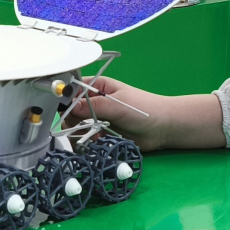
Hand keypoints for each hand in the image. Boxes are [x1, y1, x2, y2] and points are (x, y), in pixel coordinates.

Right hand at [65, 77, 225, 150]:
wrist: (164, 129)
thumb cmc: (146, 109)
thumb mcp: (119, 105)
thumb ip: (95, 105)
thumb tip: (72, 106)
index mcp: (97, 86)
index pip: (73, 89)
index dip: (65, 99)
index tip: (66, 110)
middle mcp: (94, 101)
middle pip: (70, 110)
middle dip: (73, 120)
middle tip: (81, 126)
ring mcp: (97, 118)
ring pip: (76, 126)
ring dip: (82, 133)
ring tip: (96, 137)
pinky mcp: (101, 133)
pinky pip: (86, 139)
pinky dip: (89, 142)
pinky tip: (100, 142)